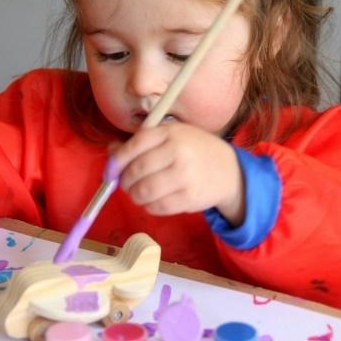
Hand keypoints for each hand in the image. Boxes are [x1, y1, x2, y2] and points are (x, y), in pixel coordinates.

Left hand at [111, 123, 244, 224]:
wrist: (229, 171)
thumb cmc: (194, 151)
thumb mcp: (171, 137)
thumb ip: (141, 142)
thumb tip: (111, 152)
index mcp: (171, 133)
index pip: (135, 145)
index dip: (117, 159)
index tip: (111, 169)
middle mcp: (178, 152)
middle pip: (136, 170)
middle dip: (125, 181)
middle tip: (127, 183)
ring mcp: (185, 176)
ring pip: (144, 191)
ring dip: (135, 195)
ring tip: (139, 193)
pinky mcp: (189, 198)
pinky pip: (157, 207)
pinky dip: (149, 206)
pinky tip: (154, 200)